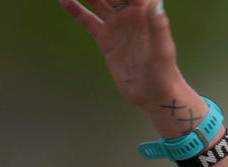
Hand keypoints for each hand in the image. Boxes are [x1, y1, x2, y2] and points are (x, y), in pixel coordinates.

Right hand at [57, 0, 178, 112]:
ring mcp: (116, 24)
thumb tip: (154, 2)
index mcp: (144, 10)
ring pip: (96, 0)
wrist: (154, 96)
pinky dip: (76, 9)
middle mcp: (129, 13)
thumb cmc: (164, 74)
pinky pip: (88, 19)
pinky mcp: (106, 38)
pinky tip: (63, 0)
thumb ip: (158, 26)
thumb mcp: (162, 51)